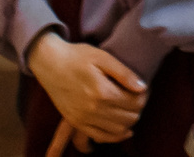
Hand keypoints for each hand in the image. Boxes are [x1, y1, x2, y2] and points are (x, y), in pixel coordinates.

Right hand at [28, 33, 147, 147]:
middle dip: (138, 109)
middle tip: (138, 97)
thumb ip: (124, 73)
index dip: (144, 96)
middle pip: (129, 118)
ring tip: (130, 109)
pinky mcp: (76, 123)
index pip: (135, 103)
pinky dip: (114, 136)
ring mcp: (83, 119)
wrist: (50, 63)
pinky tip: (123, 129)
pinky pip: (100, 137)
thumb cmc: (77, 56)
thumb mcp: (103, 57)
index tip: (143, 88)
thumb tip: (143, 88)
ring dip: (129, 122)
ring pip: (118, 130)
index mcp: (102, 92)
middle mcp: (93, 110)